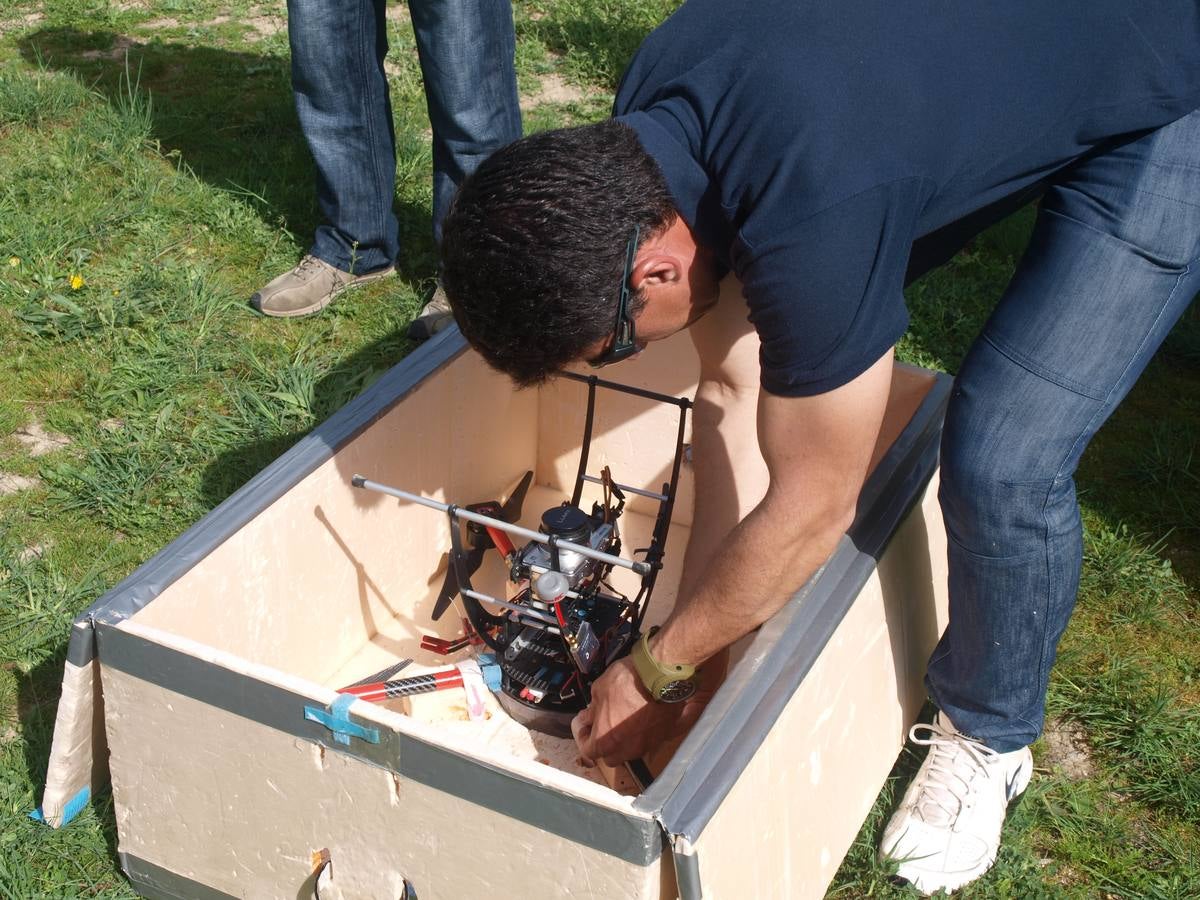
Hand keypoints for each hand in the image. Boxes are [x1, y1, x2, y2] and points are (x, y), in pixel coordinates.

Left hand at [571, 656, 712, 765]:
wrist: (662, 676)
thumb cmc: (630, 681)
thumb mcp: (599, 689)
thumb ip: (593, 708)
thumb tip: (591, 714)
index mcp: (606, 740)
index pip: (587, 750)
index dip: (583, 735)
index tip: (585, 723)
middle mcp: (627, 749)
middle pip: (610, 756)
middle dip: (605, 743)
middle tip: (603, 724)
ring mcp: (647, 745)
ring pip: (630, 750)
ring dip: (624, 739)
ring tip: (624, 718)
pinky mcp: (663, 737)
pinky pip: (649, 740)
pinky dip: (643, 732)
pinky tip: (642, 716)